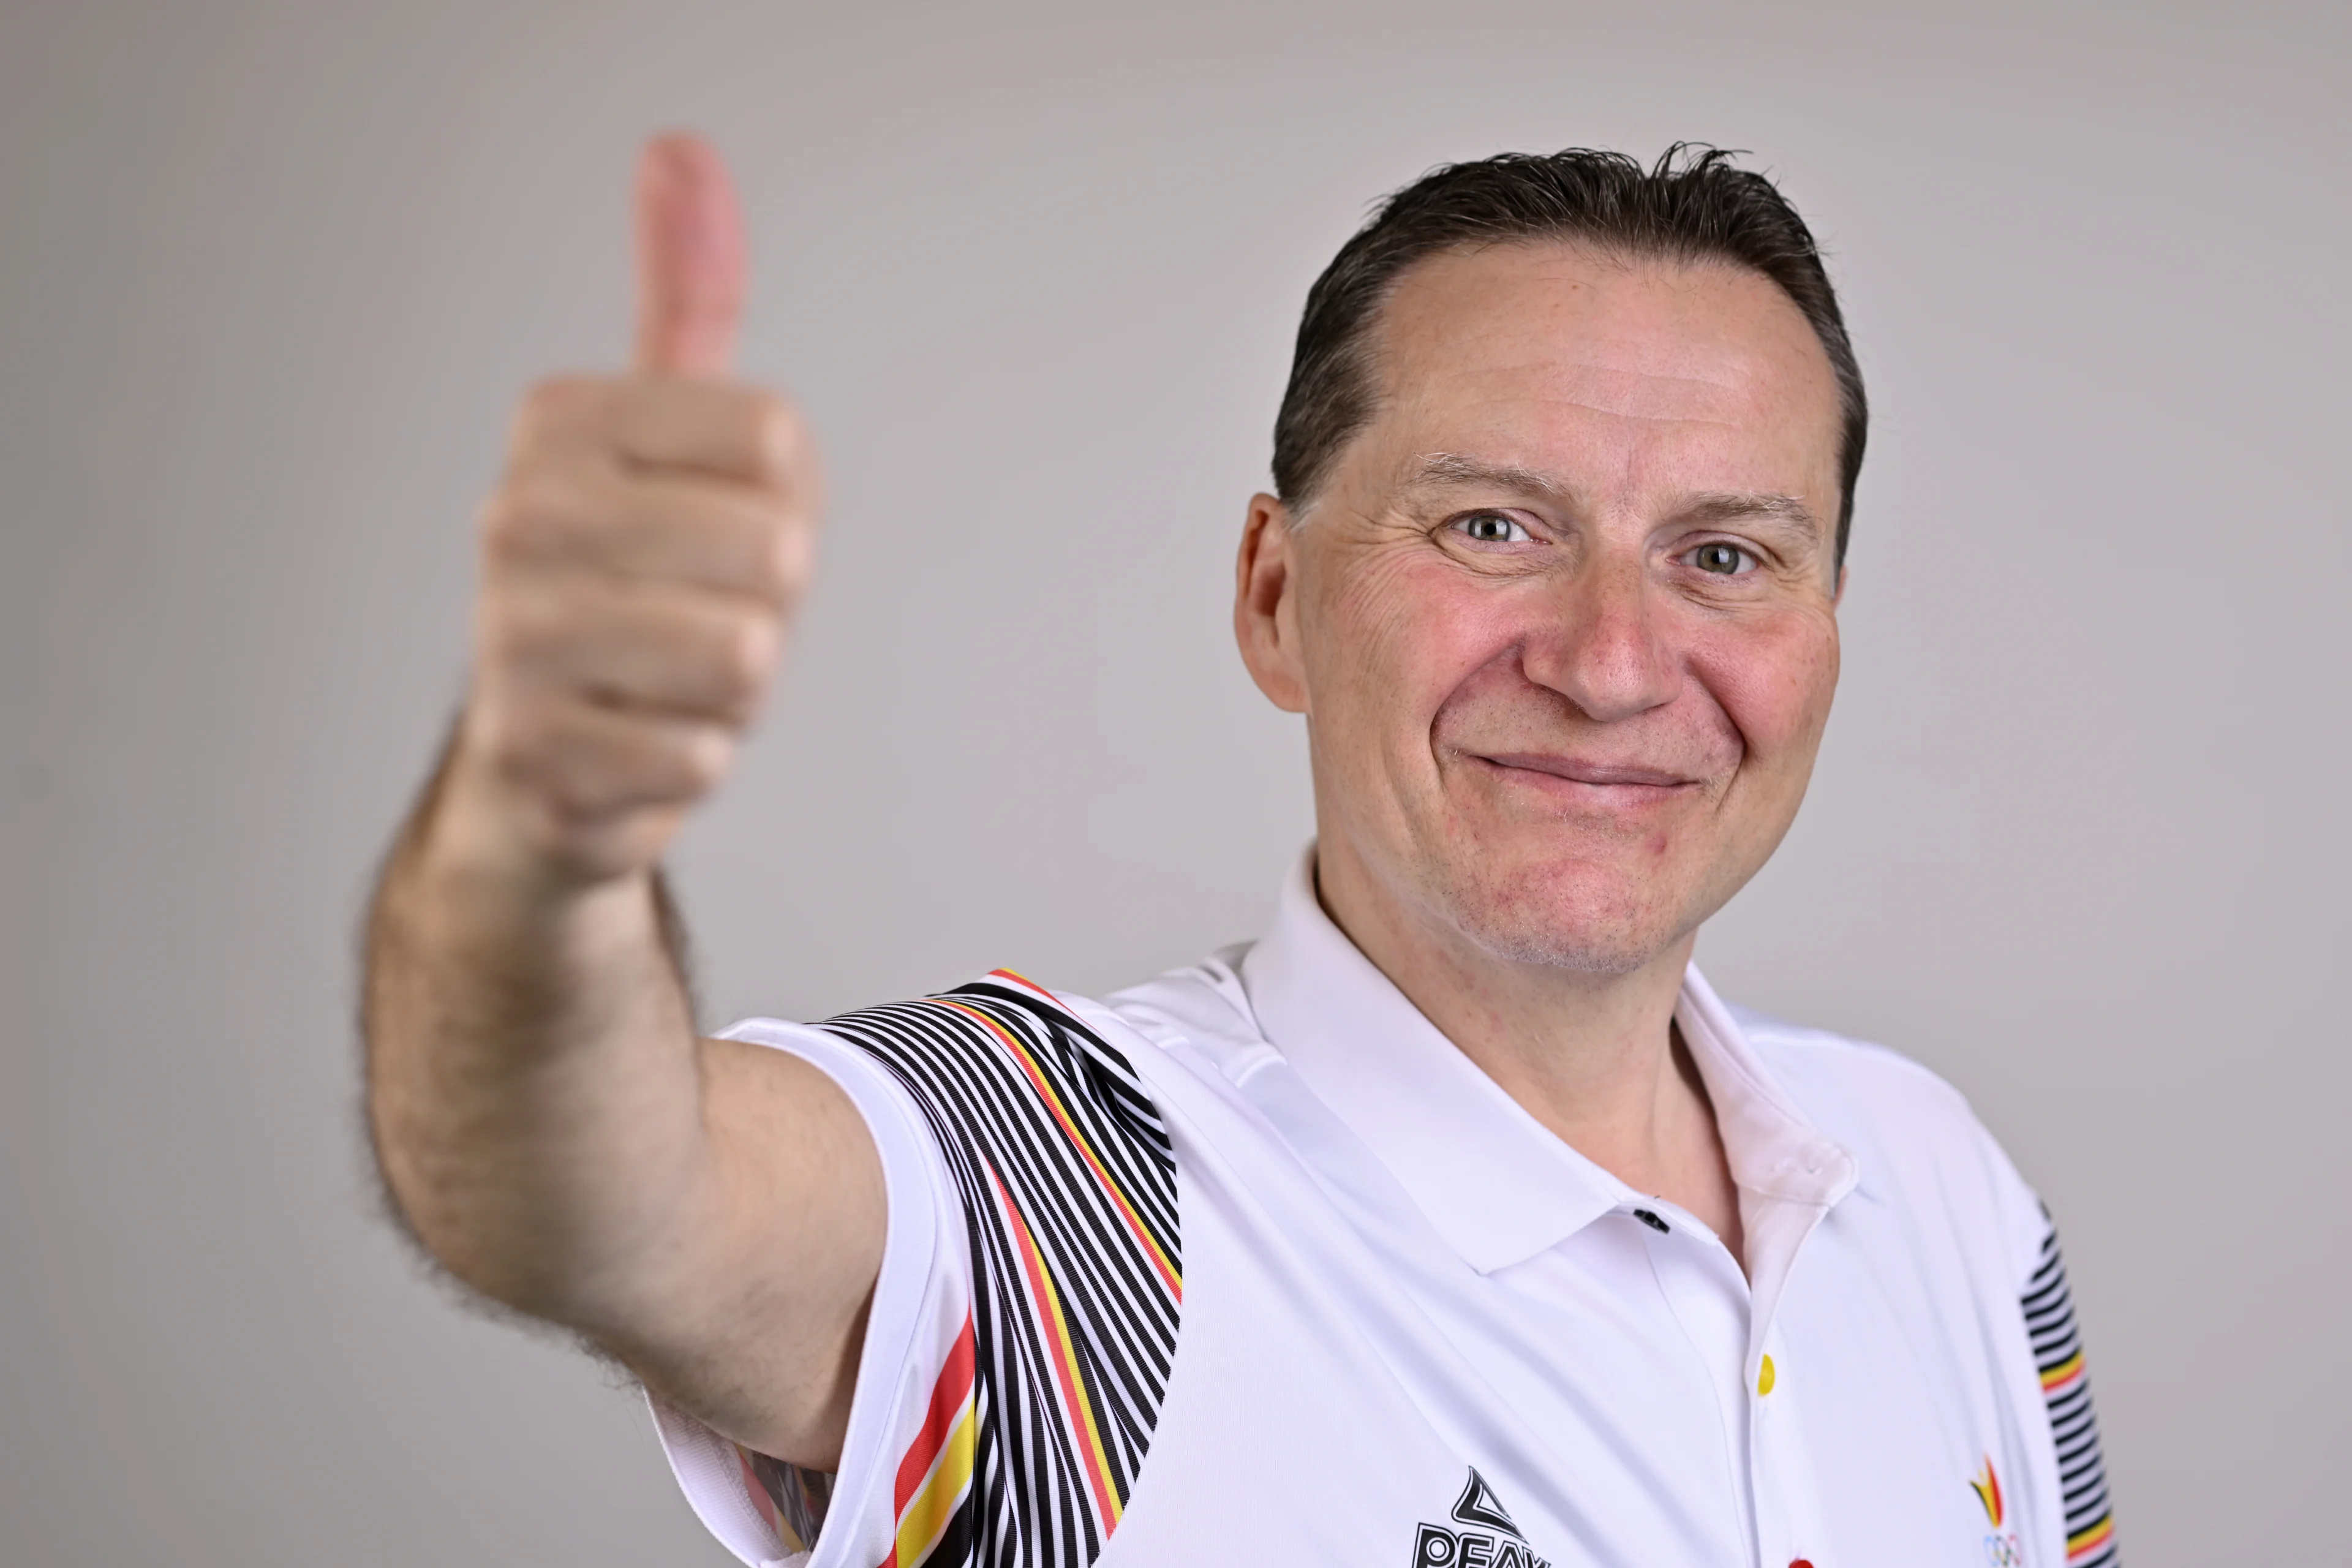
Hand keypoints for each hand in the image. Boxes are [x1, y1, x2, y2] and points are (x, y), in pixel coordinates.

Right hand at [447, 134, 818, 884]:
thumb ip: (686, 298)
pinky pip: (706, 755)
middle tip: (695, 611)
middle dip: (767, 604)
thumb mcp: (666, 430)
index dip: (784, 499)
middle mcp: (518, 515)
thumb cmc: (633, 580)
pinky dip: (695, 761)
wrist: (541, 755)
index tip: (712, 522)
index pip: (782, 441)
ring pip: (747, 656)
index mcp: (562, 421)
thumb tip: (679, 147)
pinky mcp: (535, 755)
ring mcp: (514, 640)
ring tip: (668, 679)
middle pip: (776, 553)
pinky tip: (634, 744)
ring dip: (737, 688)